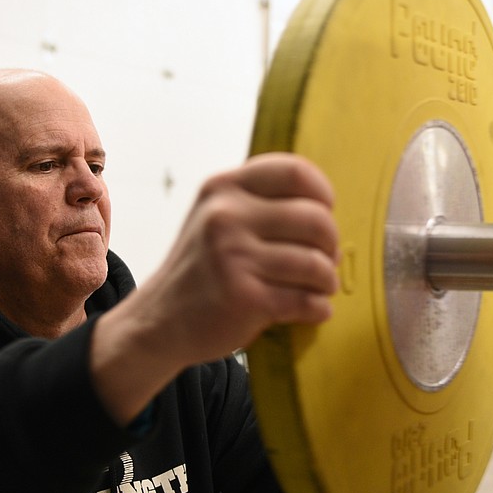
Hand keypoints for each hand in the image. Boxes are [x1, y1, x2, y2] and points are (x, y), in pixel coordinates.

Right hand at [90, 153, 338, 423]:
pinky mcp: (244, 298)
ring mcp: (233, 257)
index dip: (323, 193)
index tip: (326, 212)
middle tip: (326, 259)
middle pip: (315, 219)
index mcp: (223, 188)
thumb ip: (260, 203)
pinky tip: (314, 309)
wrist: (160, 321)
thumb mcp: (217, 218)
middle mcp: (226, 216)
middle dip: (331, 243)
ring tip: (322, 287)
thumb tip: (327, 211)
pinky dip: (319, 308)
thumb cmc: (204, 269)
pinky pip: (305, 300)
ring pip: (315, 264)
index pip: (295, 172)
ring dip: (327, 280)